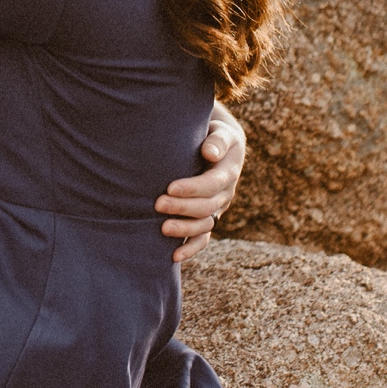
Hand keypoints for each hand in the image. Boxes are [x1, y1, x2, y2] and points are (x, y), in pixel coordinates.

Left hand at [157, 111, 245, 263]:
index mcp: (228, 171)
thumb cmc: (212, 134)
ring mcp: (217, 207)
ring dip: (184, 229)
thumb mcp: (220, 131)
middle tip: (157, 204)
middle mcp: (225, 193)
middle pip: (207, 206)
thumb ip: (216, 140)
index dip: (192, 188)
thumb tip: (210, 153)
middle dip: (182, 207)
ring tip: (162, 228)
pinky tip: (174, 256)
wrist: (217, 144)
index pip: (213, 183)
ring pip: (205, 225)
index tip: (169, 187)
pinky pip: (203, 238)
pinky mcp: (208, 217)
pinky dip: (191, 248)